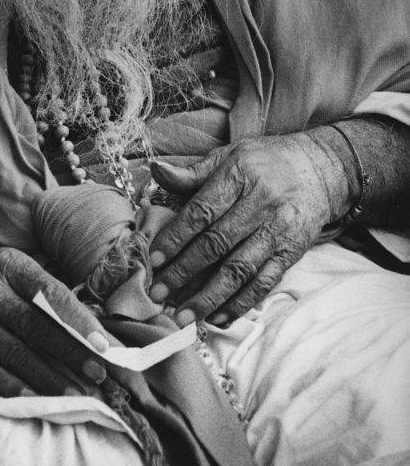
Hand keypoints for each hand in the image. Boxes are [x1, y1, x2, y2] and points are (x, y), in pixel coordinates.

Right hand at [0, 244, 109, 396]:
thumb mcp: (10, 266)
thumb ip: (43, 289)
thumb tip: (87, 323)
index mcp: (7, 264)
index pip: (49, 292)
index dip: (77, 319)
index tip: (102, 342)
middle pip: (35, 325)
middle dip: (71, 351)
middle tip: (100, 372)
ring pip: (15, 353)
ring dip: (49, 376)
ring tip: (78, 392)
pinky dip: (14, 387)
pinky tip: (38, 398)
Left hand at [148, 133, 351, 325]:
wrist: (319, 168)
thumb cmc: (264, 162)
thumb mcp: (229, 156)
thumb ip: (193, 172)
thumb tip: (156, 171)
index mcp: (239, 175)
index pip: (201, 211)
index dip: (175, 238)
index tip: (153, 260)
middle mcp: (260, 203)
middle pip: (216, 244)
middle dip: (184, 273)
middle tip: (159, 294)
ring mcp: (278, 230)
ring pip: (239, 269)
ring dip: (209, 297)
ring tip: (184, 316)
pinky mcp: (293, 252)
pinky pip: (264, 282)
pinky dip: (240, 303)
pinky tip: (218, 317)